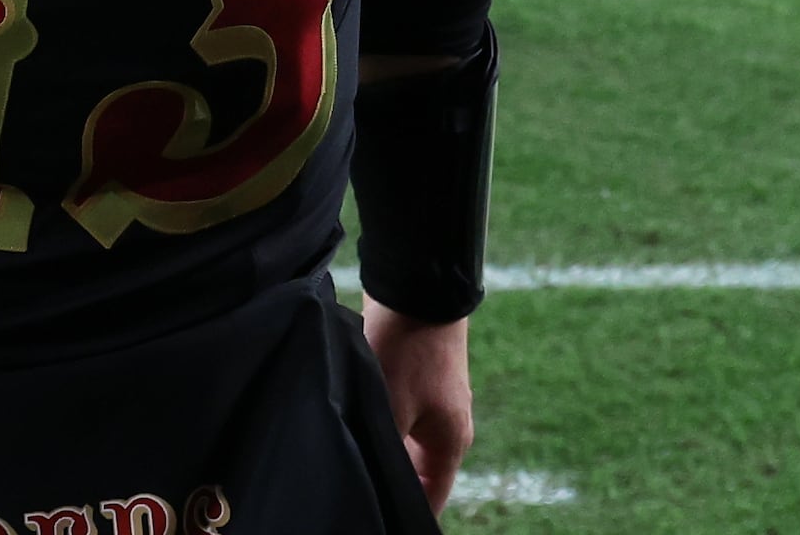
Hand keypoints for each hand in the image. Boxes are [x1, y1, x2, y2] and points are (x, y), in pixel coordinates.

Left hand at [363, 301, 471, 512]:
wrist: (417, 287)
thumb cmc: (407, 351)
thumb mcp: (390, 408)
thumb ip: (385, 450)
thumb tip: (370, 481)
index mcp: (451, 443)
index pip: (429, 499)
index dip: (405, 513)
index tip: (377, 517)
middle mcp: (447, 427)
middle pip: (416, 473)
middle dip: (388, 480)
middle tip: (355, 484)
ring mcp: (434, 402)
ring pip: (404, 442)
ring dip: (380, 448)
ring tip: (349, 454)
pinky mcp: (418, 380)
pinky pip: (398, 416)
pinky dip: (378, 423)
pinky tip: (350, 419)